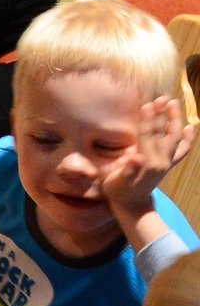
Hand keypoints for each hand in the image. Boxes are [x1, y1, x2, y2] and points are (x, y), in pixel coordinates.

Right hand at [101, 97, 194, 229]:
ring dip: (175, 121)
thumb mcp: (116, 181)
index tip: (148, 104)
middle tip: (162, 98)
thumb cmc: (118, 191)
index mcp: (146, 163)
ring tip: (173, 104)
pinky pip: (182, 151)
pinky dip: (187, 139)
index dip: (148, 120)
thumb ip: (127, 170)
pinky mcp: (168, 165)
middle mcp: (160, 162)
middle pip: (164, 134)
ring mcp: (166, 163)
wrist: (132, 206)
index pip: (147, 136)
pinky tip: (190, 127)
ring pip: (175, 139)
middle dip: (163, 116)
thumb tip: (134, 158)